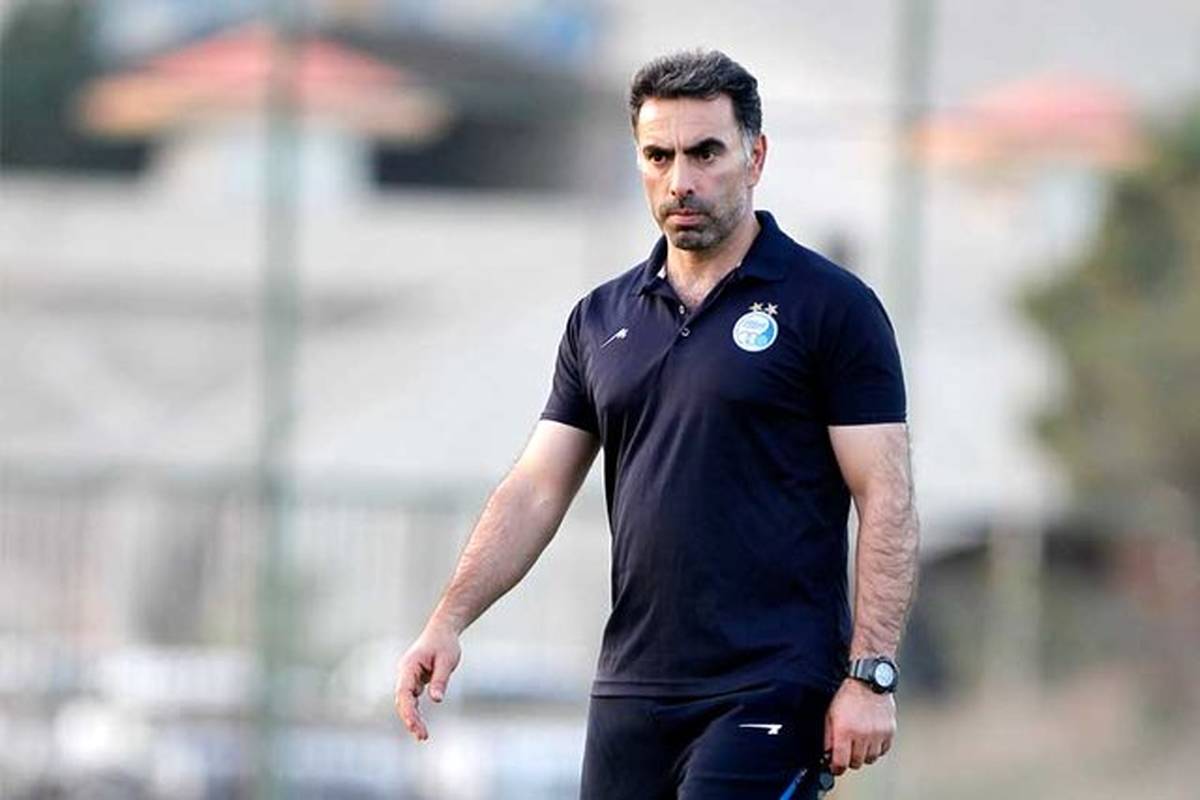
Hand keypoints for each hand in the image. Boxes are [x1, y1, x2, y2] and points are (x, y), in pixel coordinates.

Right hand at [394, 622, 460, 740]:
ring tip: (422, 736)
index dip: (408, 710)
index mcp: (409, 666)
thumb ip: (440, 680)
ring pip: (406, 701)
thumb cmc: (445, 643)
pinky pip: (412, 699)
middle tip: (422, 736)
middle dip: (410, 719)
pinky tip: (420, 726)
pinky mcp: (414, 680)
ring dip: (412, 718)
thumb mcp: (447, 661)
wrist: (443, 630)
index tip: (414, 725)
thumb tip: (436, 700)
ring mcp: (408, 677)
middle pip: (403, 700)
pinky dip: (415, 712)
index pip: (404, 692)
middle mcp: (404, 673)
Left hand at [823, 678, 895, 774]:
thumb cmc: (846, 696)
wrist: (868, 680)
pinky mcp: (889, 731)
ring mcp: (877, 734)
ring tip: (859, 742)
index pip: (840, 762)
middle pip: (856, 763)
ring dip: (863, 754)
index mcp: (844, 730)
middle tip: (846, 751)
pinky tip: (870, 738)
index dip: (836, 768)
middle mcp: (862, 734)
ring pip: (870, 759)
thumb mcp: (830, 714)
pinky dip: (876, 748)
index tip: (834, 767)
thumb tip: (828, 755)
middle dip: (849, 759)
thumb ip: (829, 736)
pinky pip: (883, 750)